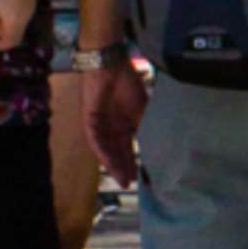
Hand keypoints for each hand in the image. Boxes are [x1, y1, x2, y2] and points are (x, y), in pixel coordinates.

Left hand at [88, 49, 148, 188]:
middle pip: (117, 153)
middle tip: (130, 184)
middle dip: (123, 168)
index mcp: (123, 125)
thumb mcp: (142, 108)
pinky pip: (95, 140)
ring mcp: (99, 126)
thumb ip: (144, 126)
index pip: (128, 148)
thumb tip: (158, 144)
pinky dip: (102, 151)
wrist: (110, 64)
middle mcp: (110, 129)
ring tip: (121, 177)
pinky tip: (108, 161)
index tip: (141, 178)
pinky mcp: (89, 121)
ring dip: (112, 164)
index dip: (133, 162)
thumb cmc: (127, 83)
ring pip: (106, 150)